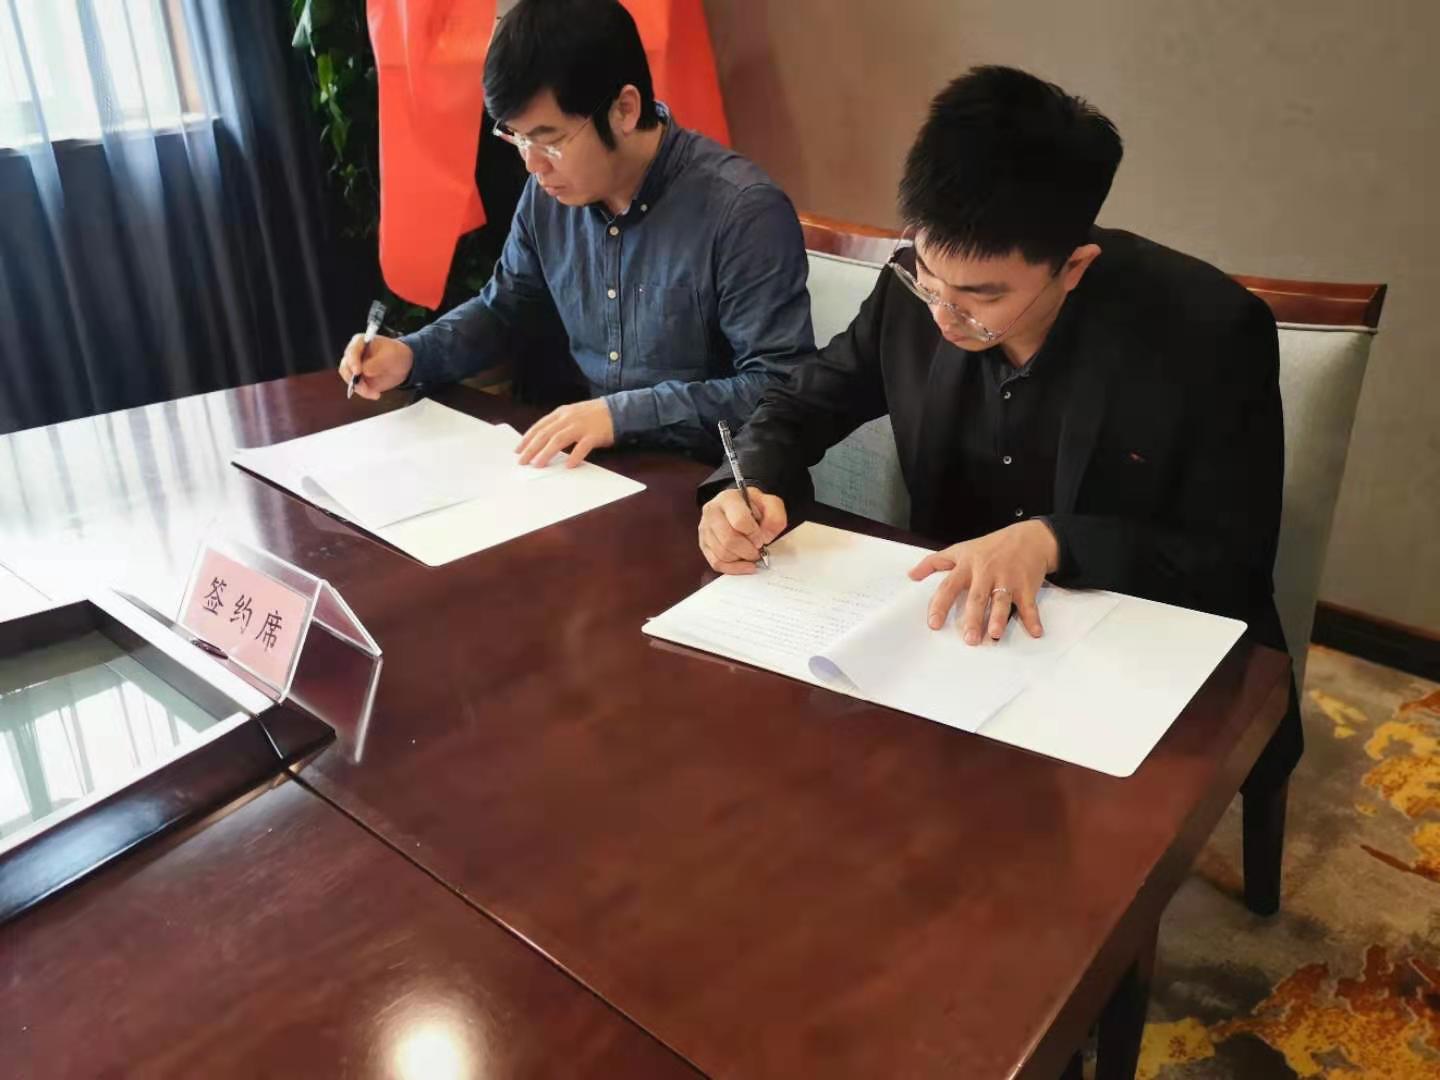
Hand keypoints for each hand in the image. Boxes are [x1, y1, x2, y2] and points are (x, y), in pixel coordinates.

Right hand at [337, 335, 412, 399]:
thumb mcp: (390, 355)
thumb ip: (377, 362)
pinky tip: (376, 395)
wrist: (402, 364)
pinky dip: (365, 393)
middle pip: (345, 367)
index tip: (358, 371)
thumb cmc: (395, 354)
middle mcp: (354, 355)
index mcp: (360, 342)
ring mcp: (355, 368)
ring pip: (350, 380)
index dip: (352, 361)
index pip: (352, 351)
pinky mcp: (360, 380)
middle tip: (363, 386)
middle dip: (352, 378)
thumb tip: (365, 371)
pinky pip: (358, 388)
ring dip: (360, 388)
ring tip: (374, 393)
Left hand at [515, 399, 615, 467]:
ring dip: (547, 453)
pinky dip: (575, 456)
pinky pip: (582, 446)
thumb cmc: (594, 415)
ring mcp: (581, 425)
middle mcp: (568, 418)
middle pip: (545, 434)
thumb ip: (559, 424)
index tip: (518, 450)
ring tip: (538, 465)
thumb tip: (541, 441)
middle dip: (531, 448)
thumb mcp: (573, 414)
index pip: (539, 426)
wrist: (619, 410)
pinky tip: (569, 466)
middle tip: (522, 461)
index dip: (527, 438)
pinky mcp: (594, 434)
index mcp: (561, 413)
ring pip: (559, 439)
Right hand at [698, 487, 786, 573]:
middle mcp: (712, 512)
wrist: (739, 507)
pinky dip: (733, 568)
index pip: (740, 521)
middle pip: (729, 540)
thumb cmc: (753, 506)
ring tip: (751, 553)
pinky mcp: (704, 544)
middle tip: (758, 551)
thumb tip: (766, 537)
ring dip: (741, 559)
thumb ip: (775, 517)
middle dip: (748, 551)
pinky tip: (744, 565)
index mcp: (728, 499)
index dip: (754, 535)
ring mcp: (705, 529)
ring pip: (722, 554)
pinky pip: (716, 563)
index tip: (762, 539)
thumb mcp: (770, 504)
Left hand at [907, 520, 1059, 644]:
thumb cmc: (991, 546)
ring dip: (999, 617)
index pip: (949, 586)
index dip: (940, 605)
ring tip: (994, 635)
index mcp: (968, 565)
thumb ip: (934, 562)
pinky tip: (1036, 633)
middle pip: (976, 597)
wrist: (1029, 537)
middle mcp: (986, 572)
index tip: (934, 624)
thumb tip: (911, 575)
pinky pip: (1029, 604)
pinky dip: (1033, 618)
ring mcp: (1008, 578)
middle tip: (968, 639)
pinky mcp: (1027, 585)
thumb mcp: (961, 549)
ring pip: (1001, 600)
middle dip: (972, 618)